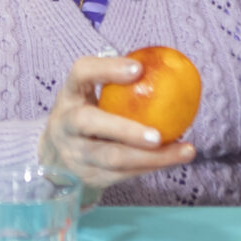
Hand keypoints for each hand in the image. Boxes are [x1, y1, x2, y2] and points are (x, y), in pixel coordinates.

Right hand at [36, 54, 195, 192]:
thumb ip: (118, 84)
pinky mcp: (88, 176)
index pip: (80, 72)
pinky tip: (174, 158)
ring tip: (183, 151)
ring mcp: (75, 153)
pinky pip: (123, 174)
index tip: (139, 68)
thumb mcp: (91, 96)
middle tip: (158, 135)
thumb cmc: (87, 115)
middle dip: (124, 129)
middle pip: (88, 123)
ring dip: (151, 157)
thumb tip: (167, 65)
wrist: (58, 158)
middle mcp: (66, 123)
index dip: (106, 69)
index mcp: (70, 94)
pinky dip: (152, 166)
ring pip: (111, 157)